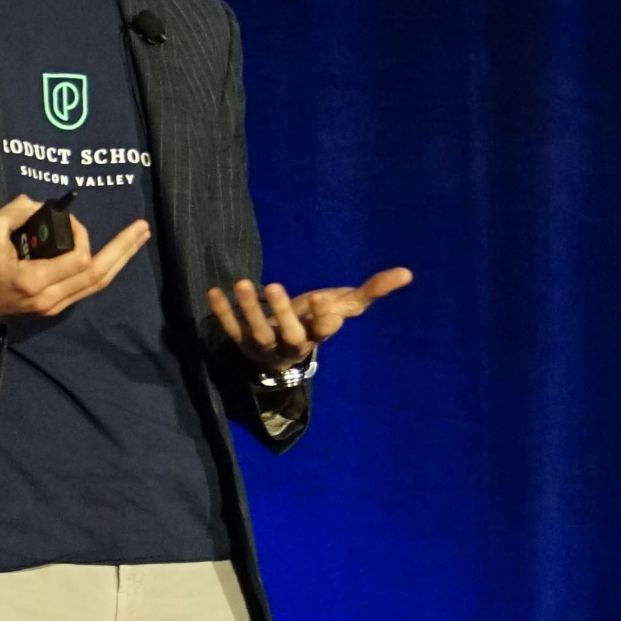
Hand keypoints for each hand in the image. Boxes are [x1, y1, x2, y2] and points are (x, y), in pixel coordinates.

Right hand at [0, 195, 153, 344]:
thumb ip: (14, 211)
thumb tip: (38, 203)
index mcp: (34, 281)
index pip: (78, 258)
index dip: (81, 234)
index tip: (66, 219)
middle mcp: (50, 299)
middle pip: (99, 275)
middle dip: (123, 249)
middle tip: (142, 228)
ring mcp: (54, 307)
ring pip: (97, 284)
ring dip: (119, 260)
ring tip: (137, 239)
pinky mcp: (53, 308)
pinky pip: (87, 288)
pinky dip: (103, 269)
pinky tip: (114, 255)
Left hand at [204, 268, 412, 370]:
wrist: (283, 348)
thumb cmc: (317, 319)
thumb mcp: (344, 304)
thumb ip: (371, 290)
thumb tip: (407, 273)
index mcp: (319, 334)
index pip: (325, 331)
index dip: (324, 318)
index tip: (324, 301)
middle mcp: (293, 344)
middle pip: (290, 336)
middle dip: (283, 313)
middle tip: (275, 286)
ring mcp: (266, 346)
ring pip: (258, 334)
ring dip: (249, 310)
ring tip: (243, 284)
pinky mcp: (242, 341)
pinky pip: (230, 329)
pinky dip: (222, 312)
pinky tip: (213, 291)